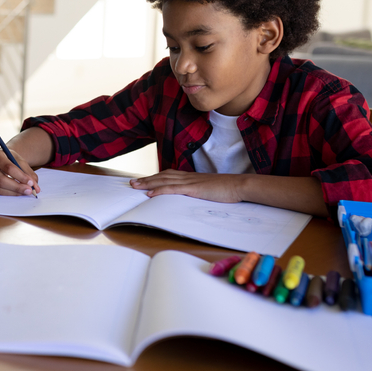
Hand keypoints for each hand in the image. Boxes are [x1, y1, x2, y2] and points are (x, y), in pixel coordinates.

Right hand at [0, 149, 39, 196]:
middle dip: (17, 187)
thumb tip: (36, 187)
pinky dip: (6, 194)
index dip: (20, 176)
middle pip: (0, 179)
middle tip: (29, 191)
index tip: (31, 183)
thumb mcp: (19, 161)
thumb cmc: (9, 160)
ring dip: (13, 193)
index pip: (7, 167)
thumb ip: (28, 173)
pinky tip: (15, 193)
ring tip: (24, 192)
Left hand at [129, 170, 243, 202]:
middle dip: (146, 179)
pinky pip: (173, 189)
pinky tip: (150, 193)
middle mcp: (188, 177)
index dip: (155, 177)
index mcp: (191, 177)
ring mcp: (190, 182)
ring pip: (164, 181)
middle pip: (162, 176)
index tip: (144, 180)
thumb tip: (193, 196)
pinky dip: (159, 191)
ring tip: (135, 186)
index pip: (169, 175)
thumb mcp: (209, 189)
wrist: (239, 185)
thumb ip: (199, 191)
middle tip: (132, 182)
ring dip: (148, 183)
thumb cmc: (228, 189)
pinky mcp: (193, 189)